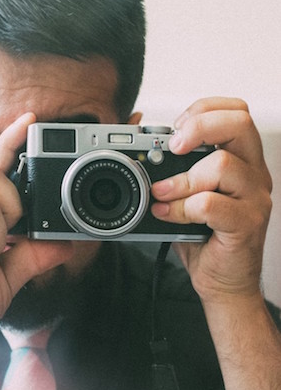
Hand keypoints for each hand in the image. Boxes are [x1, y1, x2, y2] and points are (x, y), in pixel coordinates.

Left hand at [151, 97, 272, 303]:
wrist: (222, 279)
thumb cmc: (202, 233)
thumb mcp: (183, 188)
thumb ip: (168, 160)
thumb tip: (135, 123)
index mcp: (240, 159)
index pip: (236, 111)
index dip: (204, 109)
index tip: (176, 129)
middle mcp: (252, 173)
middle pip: (239, 123)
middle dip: (198, 126)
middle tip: (174, 146)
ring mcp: (254, 198)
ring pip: (222, 165)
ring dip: (180, 179)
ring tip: (160, 193)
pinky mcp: (246, 224)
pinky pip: (210, 204)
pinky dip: (181, 207)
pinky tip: (167, 214)